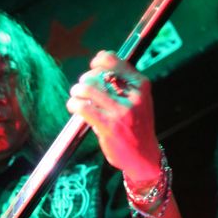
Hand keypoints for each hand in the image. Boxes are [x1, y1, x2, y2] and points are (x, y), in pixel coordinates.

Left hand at [66, 51, 160, 183]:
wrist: (144, 156)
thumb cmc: (136, 126)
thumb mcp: (139, 100)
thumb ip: (124, 83)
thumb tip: (98, 63)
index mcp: (141, 85)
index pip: (115, 61)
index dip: (98, 61)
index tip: (92, 67)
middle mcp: (133, 96)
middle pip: (97, 75)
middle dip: (84, 80)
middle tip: (81, 89)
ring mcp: (121, 112)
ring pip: (88, 88)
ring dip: (77, 91)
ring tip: (76, 96)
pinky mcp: (108, 126)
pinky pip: (83, 107)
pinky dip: (74, 104)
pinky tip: (74, 107)